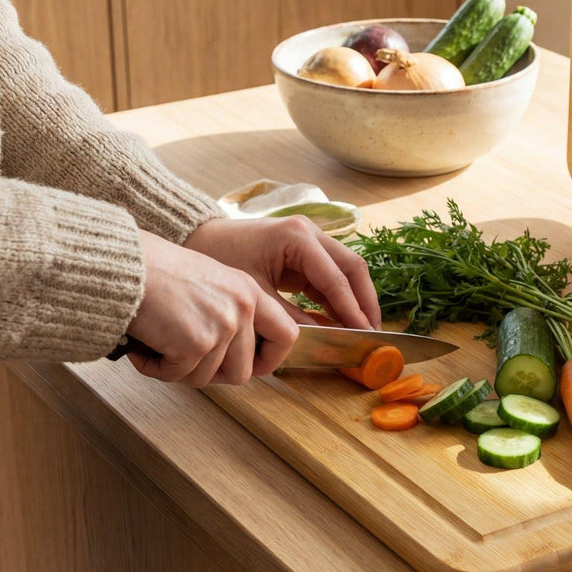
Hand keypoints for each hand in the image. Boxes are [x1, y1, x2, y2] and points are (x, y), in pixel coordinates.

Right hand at [127, 230, 298, 385]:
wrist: (125, 265)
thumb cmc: (157, 271)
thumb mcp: (211, 281)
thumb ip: (231, 311)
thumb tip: (238, 355)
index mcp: (250, 291)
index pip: (287, 334)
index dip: (271, 358)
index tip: (253, 366)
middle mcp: (242, 307)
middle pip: (244, 371)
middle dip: (213, 375)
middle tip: (187, 361)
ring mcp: (223, 325)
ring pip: (208, 378)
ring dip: (179, 370)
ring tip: (159, 345)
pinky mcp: (197, 342)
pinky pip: (179, 376)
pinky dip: (156, 368)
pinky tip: (143, 347)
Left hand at [184, 216, 380, 329]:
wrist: (199, 239)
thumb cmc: (220, 259)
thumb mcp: (255, 293)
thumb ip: (289, 316)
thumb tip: (322, 339)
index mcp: (297, 236)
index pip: (336, 276)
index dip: (352, 307)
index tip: (364, 332)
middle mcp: (310, 232)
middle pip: (352, 267)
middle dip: (364, 301)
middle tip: (371, 331)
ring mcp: (309, 239)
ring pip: (346, 270)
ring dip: (355, 299)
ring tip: (363, 329)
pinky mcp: (304, 251)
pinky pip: (330, 275)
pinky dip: (338, 297)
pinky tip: (343, 319)